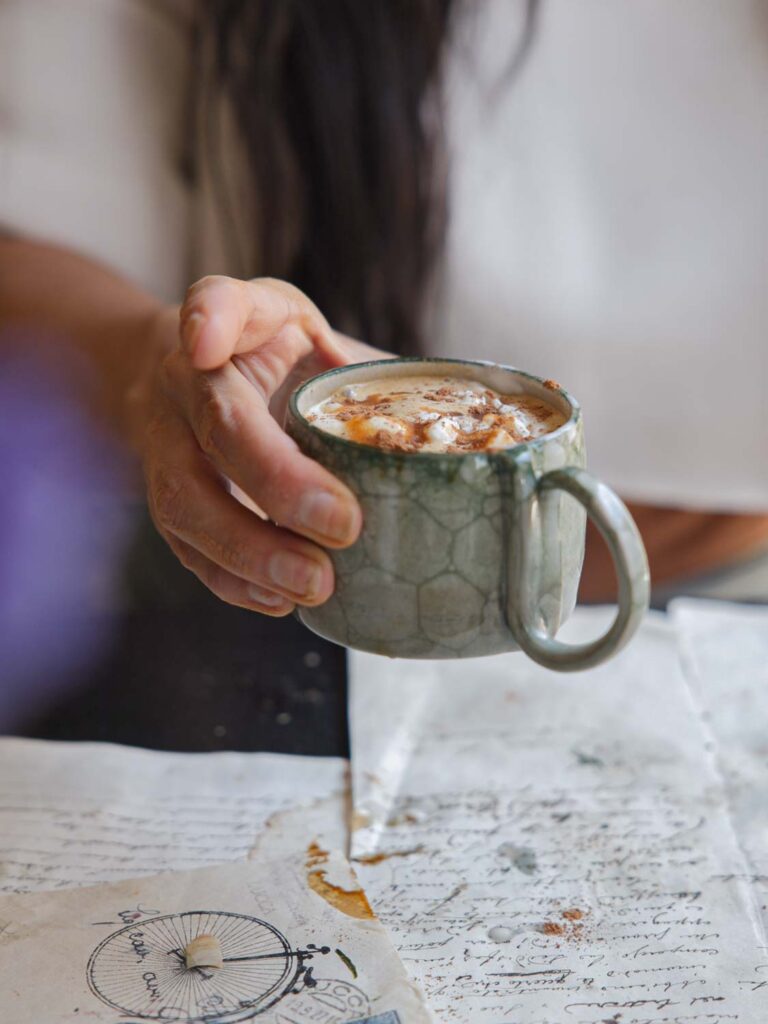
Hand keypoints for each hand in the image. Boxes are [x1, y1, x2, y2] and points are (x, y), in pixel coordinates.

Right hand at [138, 276, 381, 615]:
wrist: (191, 377)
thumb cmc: (280, 358)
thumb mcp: (323, 337)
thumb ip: (372, 373)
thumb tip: (465, 436)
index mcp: (238, 323)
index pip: (219, 301)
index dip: (213, 317)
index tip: (209, 342)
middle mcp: (188, 378)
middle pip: (217, 424)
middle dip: (276, 479)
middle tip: (343, 527)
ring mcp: (166, 440)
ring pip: (186, 497)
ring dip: (250, 549)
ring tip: (314, 584)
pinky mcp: (164, 495)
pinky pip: (185, 544)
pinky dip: (232, 579)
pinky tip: (279, 599)